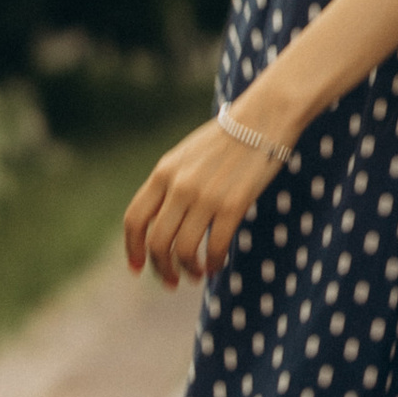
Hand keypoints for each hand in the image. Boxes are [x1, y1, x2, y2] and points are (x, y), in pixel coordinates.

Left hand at [124, 115, 281, 289]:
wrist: (264, 115)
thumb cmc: (228, 137)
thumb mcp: (187, 155)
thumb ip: (170, 184)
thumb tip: (160, 221)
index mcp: (163, 172)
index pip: (134, 220)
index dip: (133, 249)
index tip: (137, 268)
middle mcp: (179, 186)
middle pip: (157, 242)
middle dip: (162, 269)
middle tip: (172, 281)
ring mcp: (206, 196)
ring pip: (185, 250)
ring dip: (189, 270)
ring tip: (197, 273)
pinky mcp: (233, 204)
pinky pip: (216, 246)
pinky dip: (214, 262)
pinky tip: (218, 264)